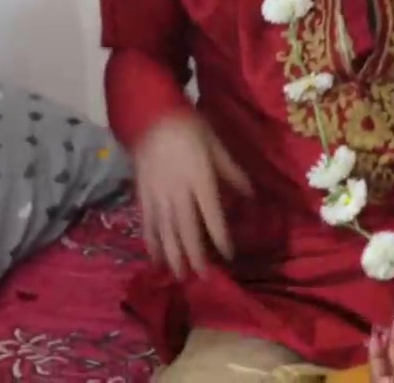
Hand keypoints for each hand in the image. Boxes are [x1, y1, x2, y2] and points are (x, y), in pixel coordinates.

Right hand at [134, 114, 251, 277]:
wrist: (150, 115)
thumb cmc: (189, 128)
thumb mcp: (216, 145)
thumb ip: (232, 172)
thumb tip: (251, 195)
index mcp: (200, 179)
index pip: (212, 215)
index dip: (220, 238)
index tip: (227, 256)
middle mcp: (178, 191)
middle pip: (186, 229)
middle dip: (194, 255)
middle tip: (202, 278)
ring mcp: (157, 194)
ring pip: (165, 231)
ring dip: (172, 255)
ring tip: (179, 276)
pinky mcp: (142, 194)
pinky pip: (147, 223)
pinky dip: (151, 242)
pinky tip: (156, 258)